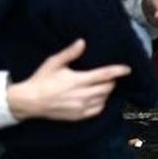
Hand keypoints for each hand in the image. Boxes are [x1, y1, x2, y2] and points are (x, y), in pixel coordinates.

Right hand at [6, 39, 130, 120]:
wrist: (29, 101)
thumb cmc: (41, 80)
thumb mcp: (54, 62)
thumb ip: (70, 53)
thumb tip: (82, 42)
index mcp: (78, 80)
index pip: (104, 75)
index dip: (118, 71)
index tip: (127, 69)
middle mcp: (82, 95)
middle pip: (107, 88)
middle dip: (111, 81)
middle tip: (109, 76)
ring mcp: (81, 107)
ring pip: (104, 99)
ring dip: (106, 92)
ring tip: (103, 86)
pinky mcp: (78, 116)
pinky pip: (97, 110)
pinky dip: (101, 103)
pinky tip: (98, 98)